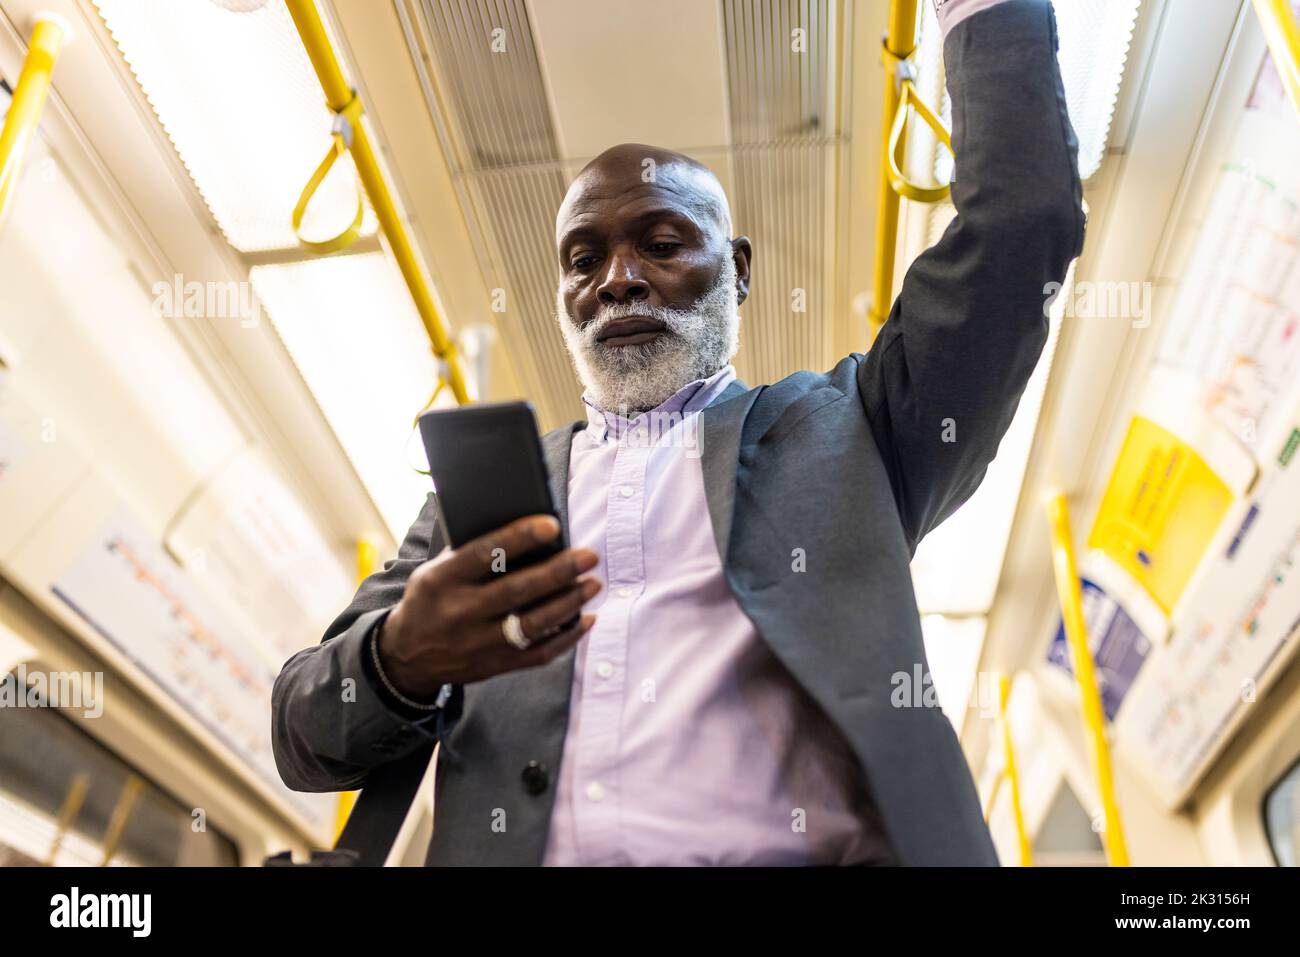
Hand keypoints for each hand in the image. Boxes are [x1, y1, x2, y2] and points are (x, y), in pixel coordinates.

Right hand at [377, 515, 599, 697]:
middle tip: (589, 556)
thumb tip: (525, 532)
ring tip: (593, 584)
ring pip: (532, 624)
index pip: (484, 554)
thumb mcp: (434, 571)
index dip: (519, 538)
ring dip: (569, 603)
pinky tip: (586, 619)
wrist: (406, 656)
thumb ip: (470, 554)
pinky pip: (538, 654)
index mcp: (442, 580)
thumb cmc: (431, 599)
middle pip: (517, 591)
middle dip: (558, 572)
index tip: (552, 525)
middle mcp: (459, 613)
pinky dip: (567, 638)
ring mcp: (477, 644)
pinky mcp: (494, 666)